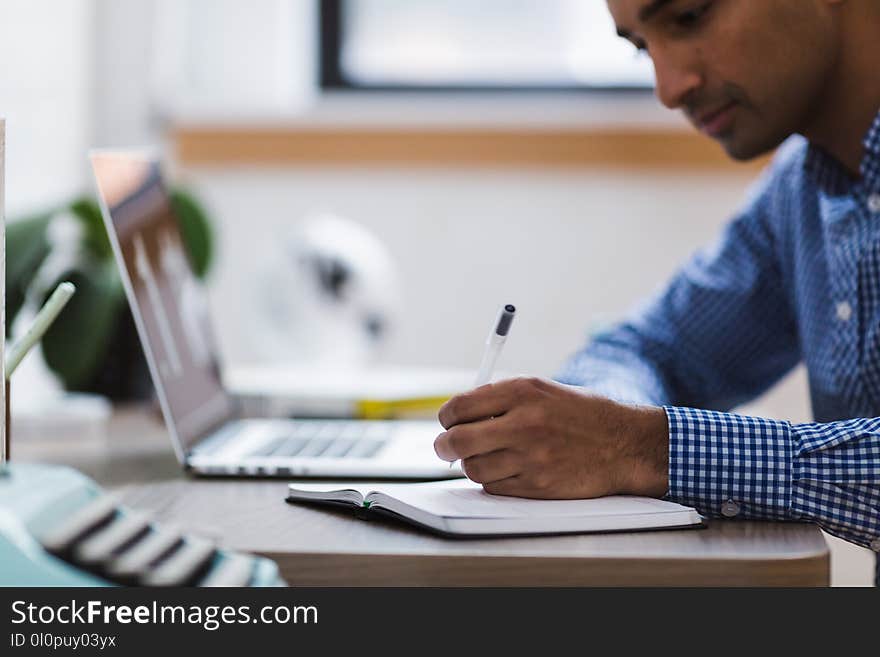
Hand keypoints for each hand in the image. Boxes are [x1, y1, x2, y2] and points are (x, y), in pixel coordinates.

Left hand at [434, 377, 668, 498]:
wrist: (624, 444)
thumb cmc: (580, 414)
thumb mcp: (542, 390)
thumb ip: (500, 399)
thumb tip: (457, 415)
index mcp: (522, 391)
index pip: (459, 407)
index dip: (446, 417)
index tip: (448, 422)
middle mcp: (524, 423)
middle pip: (457, 441)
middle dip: (444, 446)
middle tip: (446, 447)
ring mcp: (530, 457)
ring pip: (473, 468)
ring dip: (472, 464)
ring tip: (486, 457)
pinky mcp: (537, 486)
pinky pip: (494, 487)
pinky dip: (493, 480)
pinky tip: (508, 469)